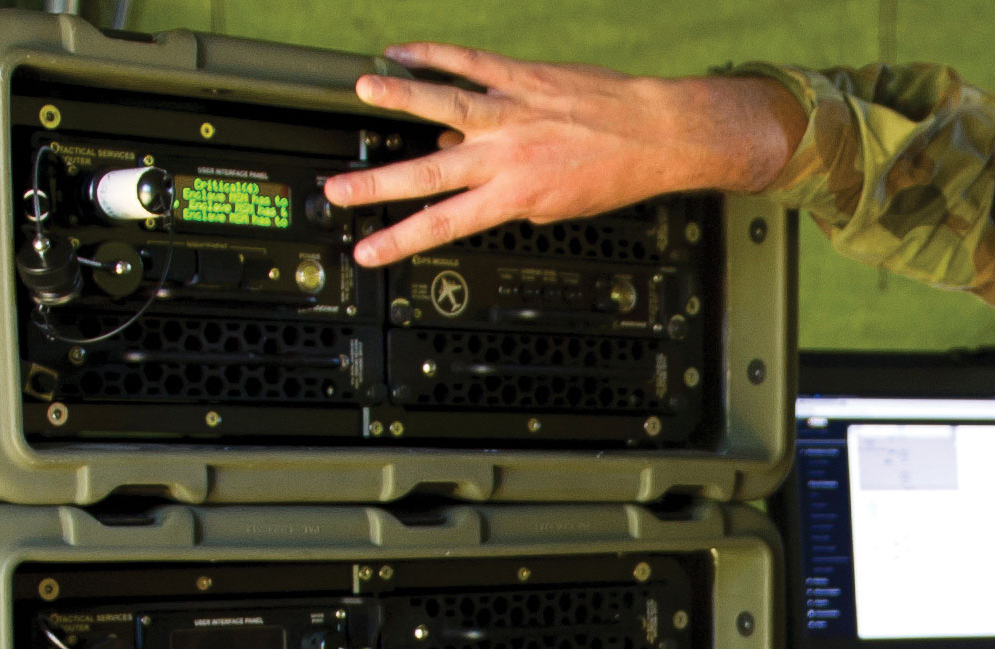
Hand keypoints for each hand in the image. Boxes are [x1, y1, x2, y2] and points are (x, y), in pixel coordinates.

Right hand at [325, 43, 804, 266]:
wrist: (657, 135)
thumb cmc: (617, 173)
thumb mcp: (560, 205)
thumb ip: (510, 195)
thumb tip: (472, 181)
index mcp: (513, 196)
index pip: (444, 223)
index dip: (400, 240)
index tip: (367, 251)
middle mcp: (505, 154)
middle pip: (427, 171)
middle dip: (376, 184)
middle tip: (337, 189)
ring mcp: (511, 111)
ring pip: (443, 103)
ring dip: (399, 97)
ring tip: (361, 90)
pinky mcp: (522, 77)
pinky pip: (471, 61)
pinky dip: (435, 55)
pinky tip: (404, 51)